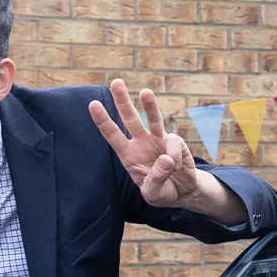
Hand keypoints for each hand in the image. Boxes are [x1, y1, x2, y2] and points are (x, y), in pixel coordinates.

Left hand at [90, 79, 200, 208]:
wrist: (183, 192)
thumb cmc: (161, 192)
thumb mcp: (153, 193)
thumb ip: (156, 179)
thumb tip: (167, 159)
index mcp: (128, 155)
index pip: (113, 135)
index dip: (103, 121)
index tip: (93, 104)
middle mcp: (141, 143)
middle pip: (130, 118)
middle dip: (122, 100)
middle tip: (116, 82)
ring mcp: (158, 140)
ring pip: (152, 118)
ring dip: (149, 105)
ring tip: (145, 92)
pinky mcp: (175, 142)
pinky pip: (173, 144)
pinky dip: (175, 156)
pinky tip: (177, 168)